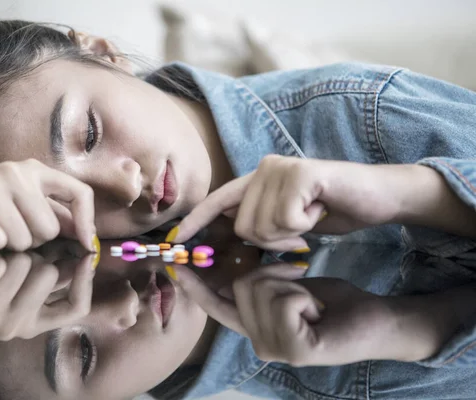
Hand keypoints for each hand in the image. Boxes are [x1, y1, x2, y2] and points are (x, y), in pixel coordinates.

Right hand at [0, 159, 96, 250]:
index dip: (86, 222)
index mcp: (36, 170)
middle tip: (13, 233)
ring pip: (23, 240)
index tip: (85, 246)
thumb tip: (89, 238)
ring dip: (10, 247)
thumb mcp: (26, 206)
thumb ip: (57, 217)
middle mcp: (16, 171)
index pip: (80, 193)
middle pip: (49, 229)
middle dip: (34, 242)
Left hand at [0, 247, 95, 340]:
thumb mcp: (32, 271)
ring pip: (24, 264)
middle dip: (39, 255)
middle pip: (50, 277)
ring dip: (13, 250)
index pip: (77, 307)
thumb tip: (92, 250)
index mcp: (36, 323)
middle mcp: (16, 328)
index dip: (85, 279)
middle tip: (18, 256)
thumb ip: (61, 267)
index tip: (86, 253)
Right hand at [171, 263, 434, 365]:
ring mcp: (275, 349)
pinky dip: (305, 295)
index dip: (195, 287)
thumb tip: (226, 267)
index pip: (215, 305)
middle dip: (273, 273)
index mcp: (254, 326)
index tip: (177, 266)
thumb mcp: (287, 287)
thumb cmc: (331, 301)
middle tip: (300, 286)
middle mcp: (258, 342)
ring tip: (310, 301)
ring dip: (292, 284)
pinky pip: (285, 301)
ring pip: (261, 290)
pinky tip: (317, 311)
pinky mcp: (296, 350)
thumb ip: (256, 284)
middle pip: (241, 284)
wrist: (373, 322)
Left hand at [172, 155, 406, 250]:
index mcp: (257, 178)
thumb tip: (229, 227)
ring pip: (262, 227)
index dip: (195, 222)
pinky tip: (320, 212)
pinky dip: (305, 226)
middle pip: (243, 227)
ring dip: (290, 235)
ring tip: (311, 218)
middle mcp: (264, 168)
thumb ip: (259, 217)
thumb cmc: (332, 209)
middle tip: (299, 231)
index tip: (174, 241)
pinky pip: (286, 220)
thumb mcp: (288, 218)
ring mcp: (281, 167)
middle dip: (271, 241)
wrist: (377, 196)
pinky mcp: (301, 173)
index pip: (218, 201)